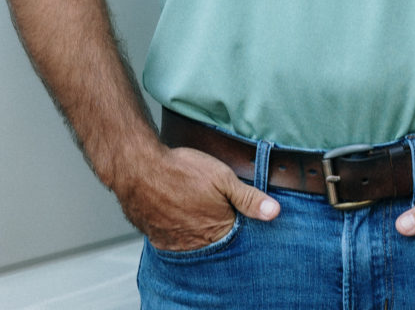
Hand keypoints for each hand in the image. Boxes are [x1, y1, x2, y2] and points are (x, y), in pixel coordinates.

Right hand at [117, 144, 279, 251]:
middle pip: (215, 239)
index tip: (233, 205)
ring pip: (194, 241)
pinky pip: (174, 240)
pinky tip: (178, 211)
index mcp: (217, 231)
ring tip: (193, 203)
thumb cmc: (183, 170)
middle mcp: (196, 244)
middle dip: (217, 223)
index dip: (237, 219)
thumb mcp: (223, 177)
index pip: (236, 234)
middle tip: (209, 202)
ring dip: (197, 227)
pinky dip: (179, 228)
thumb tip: (274, 212)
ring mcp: (175, 244)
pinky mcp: (158, 239)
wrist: (140, 168)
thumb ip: (249, 197)